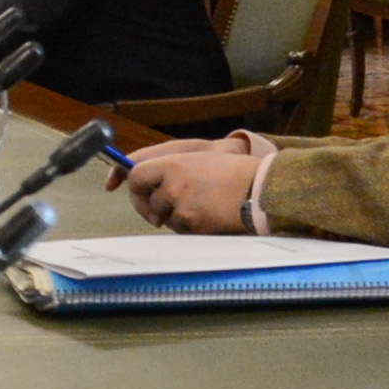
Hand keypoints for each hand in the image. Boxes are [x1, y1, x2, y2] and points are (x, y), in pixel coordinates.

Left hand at [119, 136, 263, 232]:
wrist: (259, 188)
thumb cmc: (232, 173)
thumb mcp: (198, 160)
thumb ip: (170, 170)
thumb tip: (144, 184)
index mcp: (173, 163)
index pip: (136, 174)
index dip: (131, 185)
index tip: (129, 191)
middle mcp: (172, 183)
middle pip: (144, 198)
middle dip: (147, 206)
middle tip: (155, 212)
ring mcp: (181, 204)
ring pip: (163, 216)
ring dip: (173, 216)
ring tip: (199, 205)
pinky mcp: (192, 222)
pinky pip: (180, 229)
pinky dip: (189, 226)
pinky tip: (208, 215)